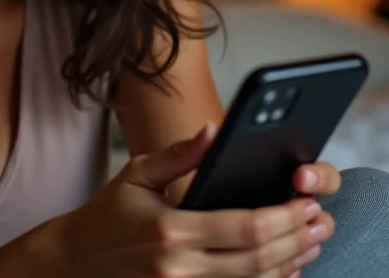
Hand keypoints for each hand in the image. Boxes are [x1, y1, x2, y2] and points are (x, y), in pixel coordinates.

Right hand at [56, 124, 333, 276]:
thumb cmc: (108, 213)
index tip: (302, 204)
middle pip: (257, 258)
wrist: (78, 259)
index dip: (281, 217)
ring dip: (288, 264)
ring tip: (310, 243)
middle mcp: (180, 265)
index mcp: (171, 227)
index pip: (242, 226)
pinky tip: (282, 269)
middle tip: (318, 222)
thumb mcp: (137, 174)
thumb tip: (213, 131)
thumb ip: (178, 155)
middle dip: (295, 240)